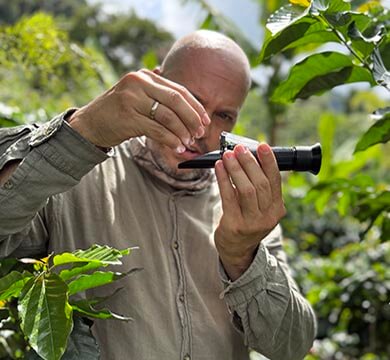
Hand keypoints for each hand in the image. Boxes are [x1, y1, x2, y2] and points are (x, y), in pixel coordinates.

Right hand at [68, 69, 209, 149]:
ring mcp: (132, 99)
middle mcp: (138, 82)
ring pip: (168, 116)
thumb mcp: (138, 98)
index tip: (205, 120)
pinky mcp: (128, 117)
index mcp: (144, 76)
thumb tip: (191, 109)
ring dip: (182, 132)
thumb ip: (159, 97)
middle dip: (192, 118)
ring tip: (188, 142)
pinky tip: (177, 147)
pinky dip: (171, 140)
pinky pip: (157, 130)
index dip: (195, 106)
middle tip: (200, 133)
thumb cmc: (118, 113)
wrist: (89, 124)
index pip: (178, 90)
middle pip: (176, 100)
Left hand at [214, 143, 285, 280]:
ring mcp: (252, 223)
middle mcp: (268, 216)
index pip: (275, 180)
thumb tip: (249, 156)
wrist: (237, 248)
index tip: (262, 146)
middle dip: (249, 163)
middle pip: (261, 183)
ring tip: (227, 155)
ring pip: (246, 190)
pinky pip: (229, 197)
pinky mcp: (234, 225)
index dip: (269, 161)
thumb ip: (259, 186)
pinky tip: (219, 167)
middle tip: (239, 148)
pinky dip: (223, 179)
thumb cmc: (247, 220)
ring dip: (236, 169)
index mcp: (277, 208)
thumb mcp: (260, 207)